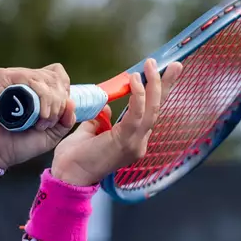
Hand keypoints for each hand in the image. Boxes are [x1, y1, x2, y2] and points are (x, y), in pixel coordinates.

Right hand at [0, 65, 76, 170]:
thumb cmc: (17, 145)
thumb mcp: (51, 136)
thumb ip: (65, 120)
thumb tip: (72, 102)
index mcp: (36, 89)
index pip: (59, 77)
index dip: (65, 92)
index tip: (59, 114)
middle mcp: (26, 80)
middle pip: (55, 77)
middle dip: (59, 102)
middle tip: (47, 123)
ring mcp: (14, 78)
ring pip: (45, 78)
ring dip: (51, 103)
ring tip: (41, 123)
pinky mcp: (2, 78)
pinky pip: (29, 78)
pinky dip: (39, 97)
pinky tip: (37, 115)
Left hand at [50, 58, 182, 186]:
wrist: (67, 175)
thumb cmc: (74, 158)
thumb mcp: (90, 132)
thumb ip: (101, 119)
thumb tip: (105, 105)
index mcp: (132, 140)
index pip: (149, 112)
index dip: (156, 92)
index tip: (161, 72)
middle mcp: (138, 143)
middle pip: (157, 109)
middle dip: (165, 85)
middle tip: (174, 64)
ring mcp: (134, 143)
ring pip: (152, 110)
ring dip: (153, 85)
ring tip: (150, 65)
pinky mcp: (126, 142)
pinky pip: (137, 115)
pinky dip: (138, 96)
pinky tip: (135, 81)